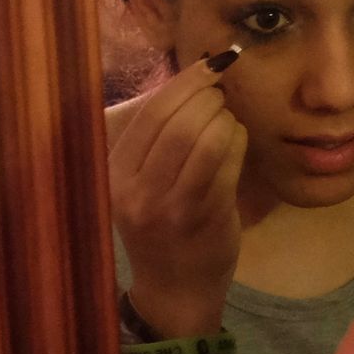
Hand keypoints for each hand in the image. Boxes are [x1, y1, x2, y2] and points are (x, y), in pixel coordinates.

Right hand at [107, 53, 249, 337]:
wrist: (174, 289)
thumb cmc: (162, 226)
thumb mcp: (140, 182)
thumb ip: (155, 138)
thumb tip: (189, 79)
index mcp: (114, 174)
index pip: (151, 113)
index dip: (186, 81)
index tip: (211, 64)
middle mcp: (135, 189)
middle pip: (180, 121)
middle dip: (210, 97)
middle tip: (223, 94)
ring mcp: (170, 205)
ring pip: (206, 137)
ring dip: (226, 118)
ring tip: (228, 120)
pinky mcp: (204, 215)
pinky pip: (228, 161)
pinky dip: (238, 141)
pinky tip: (237, 140)